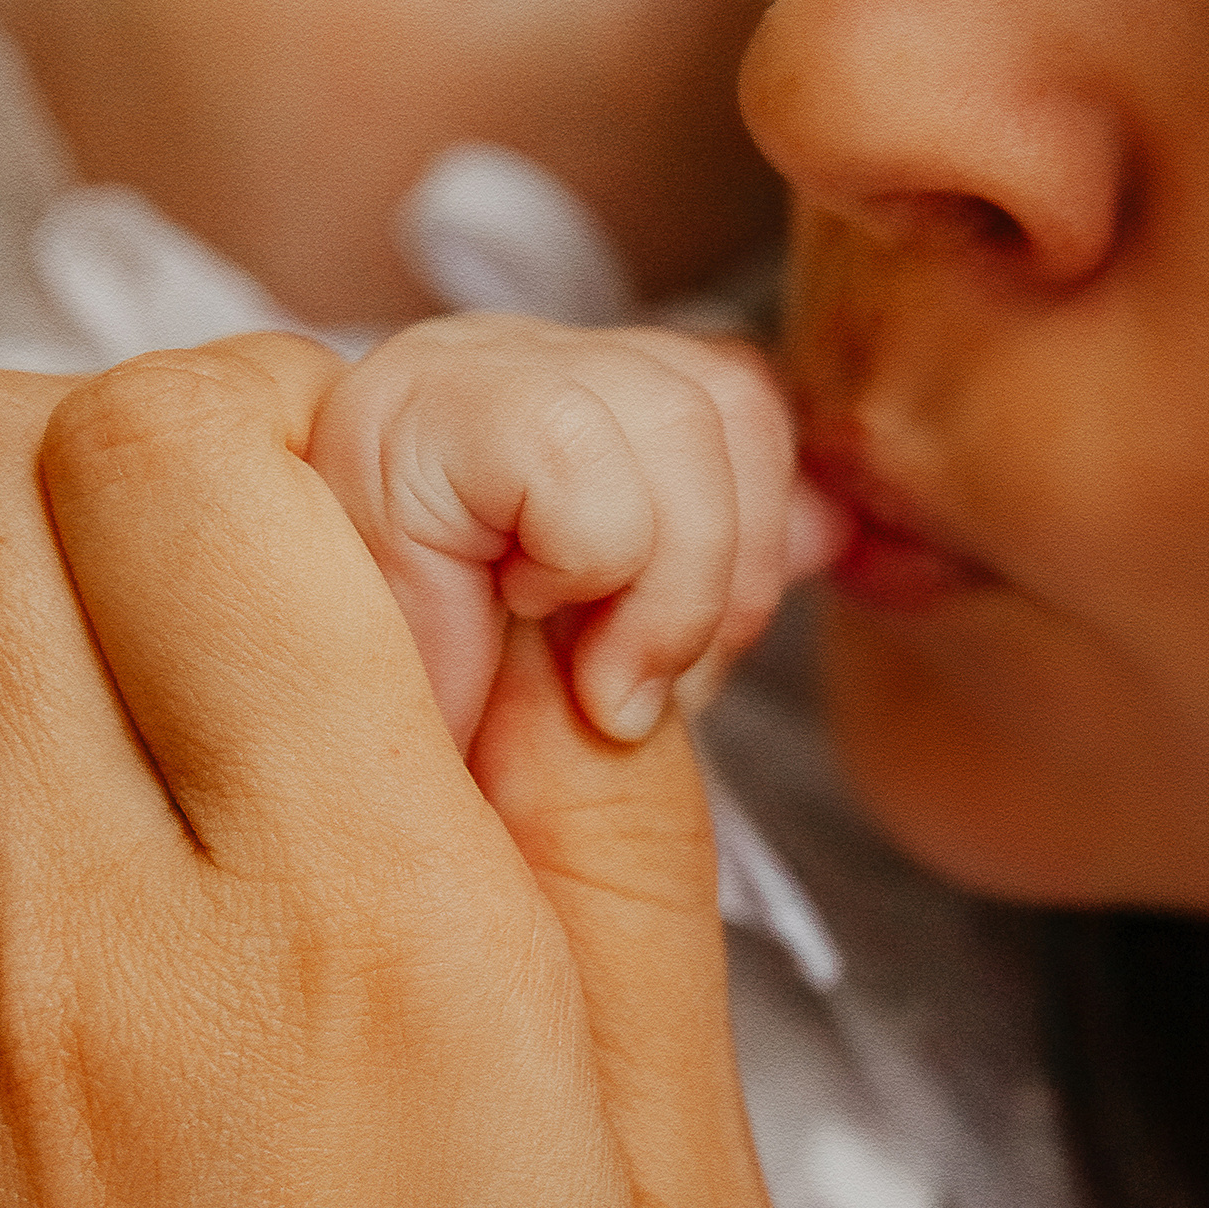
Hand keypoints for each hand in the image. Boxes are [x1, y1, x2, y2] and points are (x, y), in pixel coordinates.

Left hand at [0, 336, 772, 1207]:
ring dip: (40, 558)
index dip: (321, 413)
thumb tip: (555, 583)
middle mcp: (75, 954)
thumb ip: (603, 809)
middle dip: (156, 440)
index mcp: (346, 938)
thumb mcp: (650, 1119)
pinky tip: (96, 796)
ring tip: (188, 664)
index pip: (201, 457)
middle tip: (292, 553)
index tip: (420, 520)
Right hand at [308, 313, 825, 748]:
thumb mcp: (640, 649)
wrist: (374, 848)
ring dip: (659, 589)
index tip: (684, 662)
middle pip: (723, 390)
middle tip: (634, 686)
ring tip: (581, 674)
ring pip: (678, 412)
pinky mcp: (398, 418)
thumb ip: (730, 566)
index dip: (752, 535)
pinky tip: (504, 623)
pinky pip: (579, 455)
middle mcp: (495, 359)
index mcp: (556, 394)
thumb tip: (834, 525)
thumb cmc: (494, 761)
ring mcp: (440, 373)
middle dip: (718, 575)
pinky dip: (582, 564)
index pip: (737, 390)